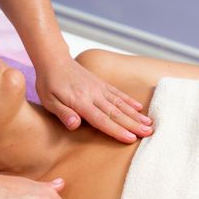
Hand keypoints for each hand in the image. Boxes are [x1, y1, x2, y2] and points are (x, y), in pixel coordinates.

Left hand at [35, 57, 152, 142]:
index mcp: (80, 101)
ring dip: (135, 115)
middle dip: (133, 124)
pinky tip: (139, 108)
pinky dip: (129, 101)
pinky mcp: (101, 84)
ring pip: (120, 103)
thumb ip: (63, 113)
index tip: (130, 139)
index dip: (116, 130)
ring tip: (149, 124)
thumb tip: (75, 125)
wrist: (54, 60)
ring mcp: (99, 88)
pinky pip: (117, 93)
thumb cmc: (48, 83)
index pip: (101, 119)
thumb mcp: (49, 101)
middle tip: (149, 134)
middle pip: (115, 112)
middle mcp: (93, 94)